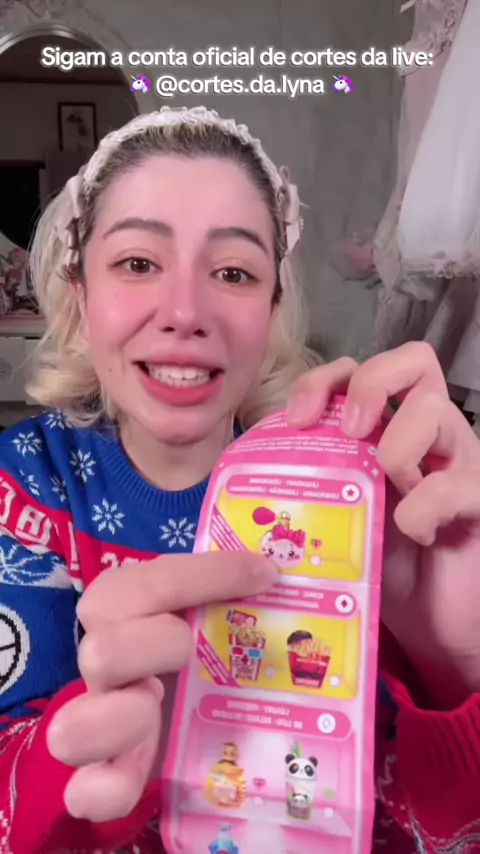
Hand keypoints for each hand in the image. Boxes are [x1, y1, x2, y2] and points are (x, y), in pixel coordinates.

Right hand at [46, 552, 275, 821]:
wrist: (186, 712)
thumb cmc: (202, 642)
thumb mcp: (210, 608)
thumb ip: (232, 591)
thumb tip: (282, 572)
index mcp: (122, 609)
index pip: (146, 582)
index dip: (206, 575)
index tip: (264, 575)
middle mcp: (103, 663)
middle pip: (99, 653)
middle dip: (153, 647)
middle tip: (192, 651)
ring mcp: (96, 724)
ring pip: (71, 729)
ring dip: (120, 720)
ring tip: (155, 711)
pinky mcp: (103, 778)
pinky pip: (85, 793)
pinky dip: (109, 789)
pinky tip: (140, 776)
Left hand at [286, 342, 479, 708]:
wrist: (430, 623)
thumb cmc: (378, 566)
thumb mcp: (333, 517)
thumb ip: (307, 485)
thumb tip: (243, 471)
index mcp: (385, 430)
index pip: (359, 370)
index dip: (324, 379)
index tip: (295, 420)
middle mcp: (426, 434)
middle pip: (413, 359)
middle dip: (371, 384)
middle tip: (350, 432)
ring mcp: (458, 462)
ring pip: (437, 410)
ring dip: (397, 449)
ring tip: (388, 491)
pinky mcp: (479, 499)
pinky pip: (453, 484)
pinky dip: (422, 507)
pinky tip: (414, 533)